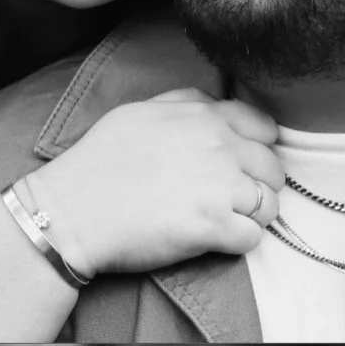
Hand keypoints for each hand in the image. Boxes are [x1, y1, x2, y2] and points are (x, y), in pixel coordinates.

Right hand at [35, 89, 283, 275]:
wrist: (71, 211)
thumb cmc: (98, 162)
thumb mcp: (139, 112)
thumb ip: (184, 102)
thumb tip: (214, 104)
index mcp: (203, 116)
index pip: (265, 130)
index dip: (258, 151)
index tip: (242, 168)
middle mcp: (219, 147)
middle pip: (273, 171)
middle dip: (257, 187)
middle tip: (230, 202)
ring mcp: (219, 187)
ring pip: (269, 206)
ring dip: (251, 217)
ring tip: (222, 222)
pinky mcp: (212, 227)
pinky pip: (253, 238)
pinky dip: (238, 243)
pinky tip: (214, 240)